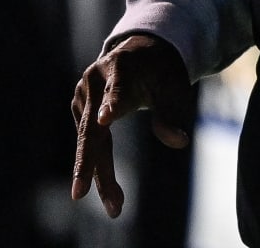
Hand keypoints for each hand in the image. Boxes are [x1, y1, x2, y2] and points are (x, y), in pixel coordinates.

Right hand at [70, 34, 194, 217]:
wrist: (141, 52)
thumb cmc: (161, 71)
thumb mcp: (174, 87)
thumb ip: (172, 113)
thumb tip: (179, 142)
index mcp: (122, 66)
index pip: (119, 90)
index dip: (113, 104)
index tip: (106, 119)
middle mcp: (95, 79)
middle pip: (92, 128)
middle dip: (89, 163)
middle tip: (79, 194)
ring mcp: (83, 94)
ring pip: (89, 141)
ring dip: (99, 174)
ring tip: (115, 206)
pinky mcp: (80, 108)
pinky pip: (90, 141)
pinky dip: (97, 165)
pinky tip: (110, 190)